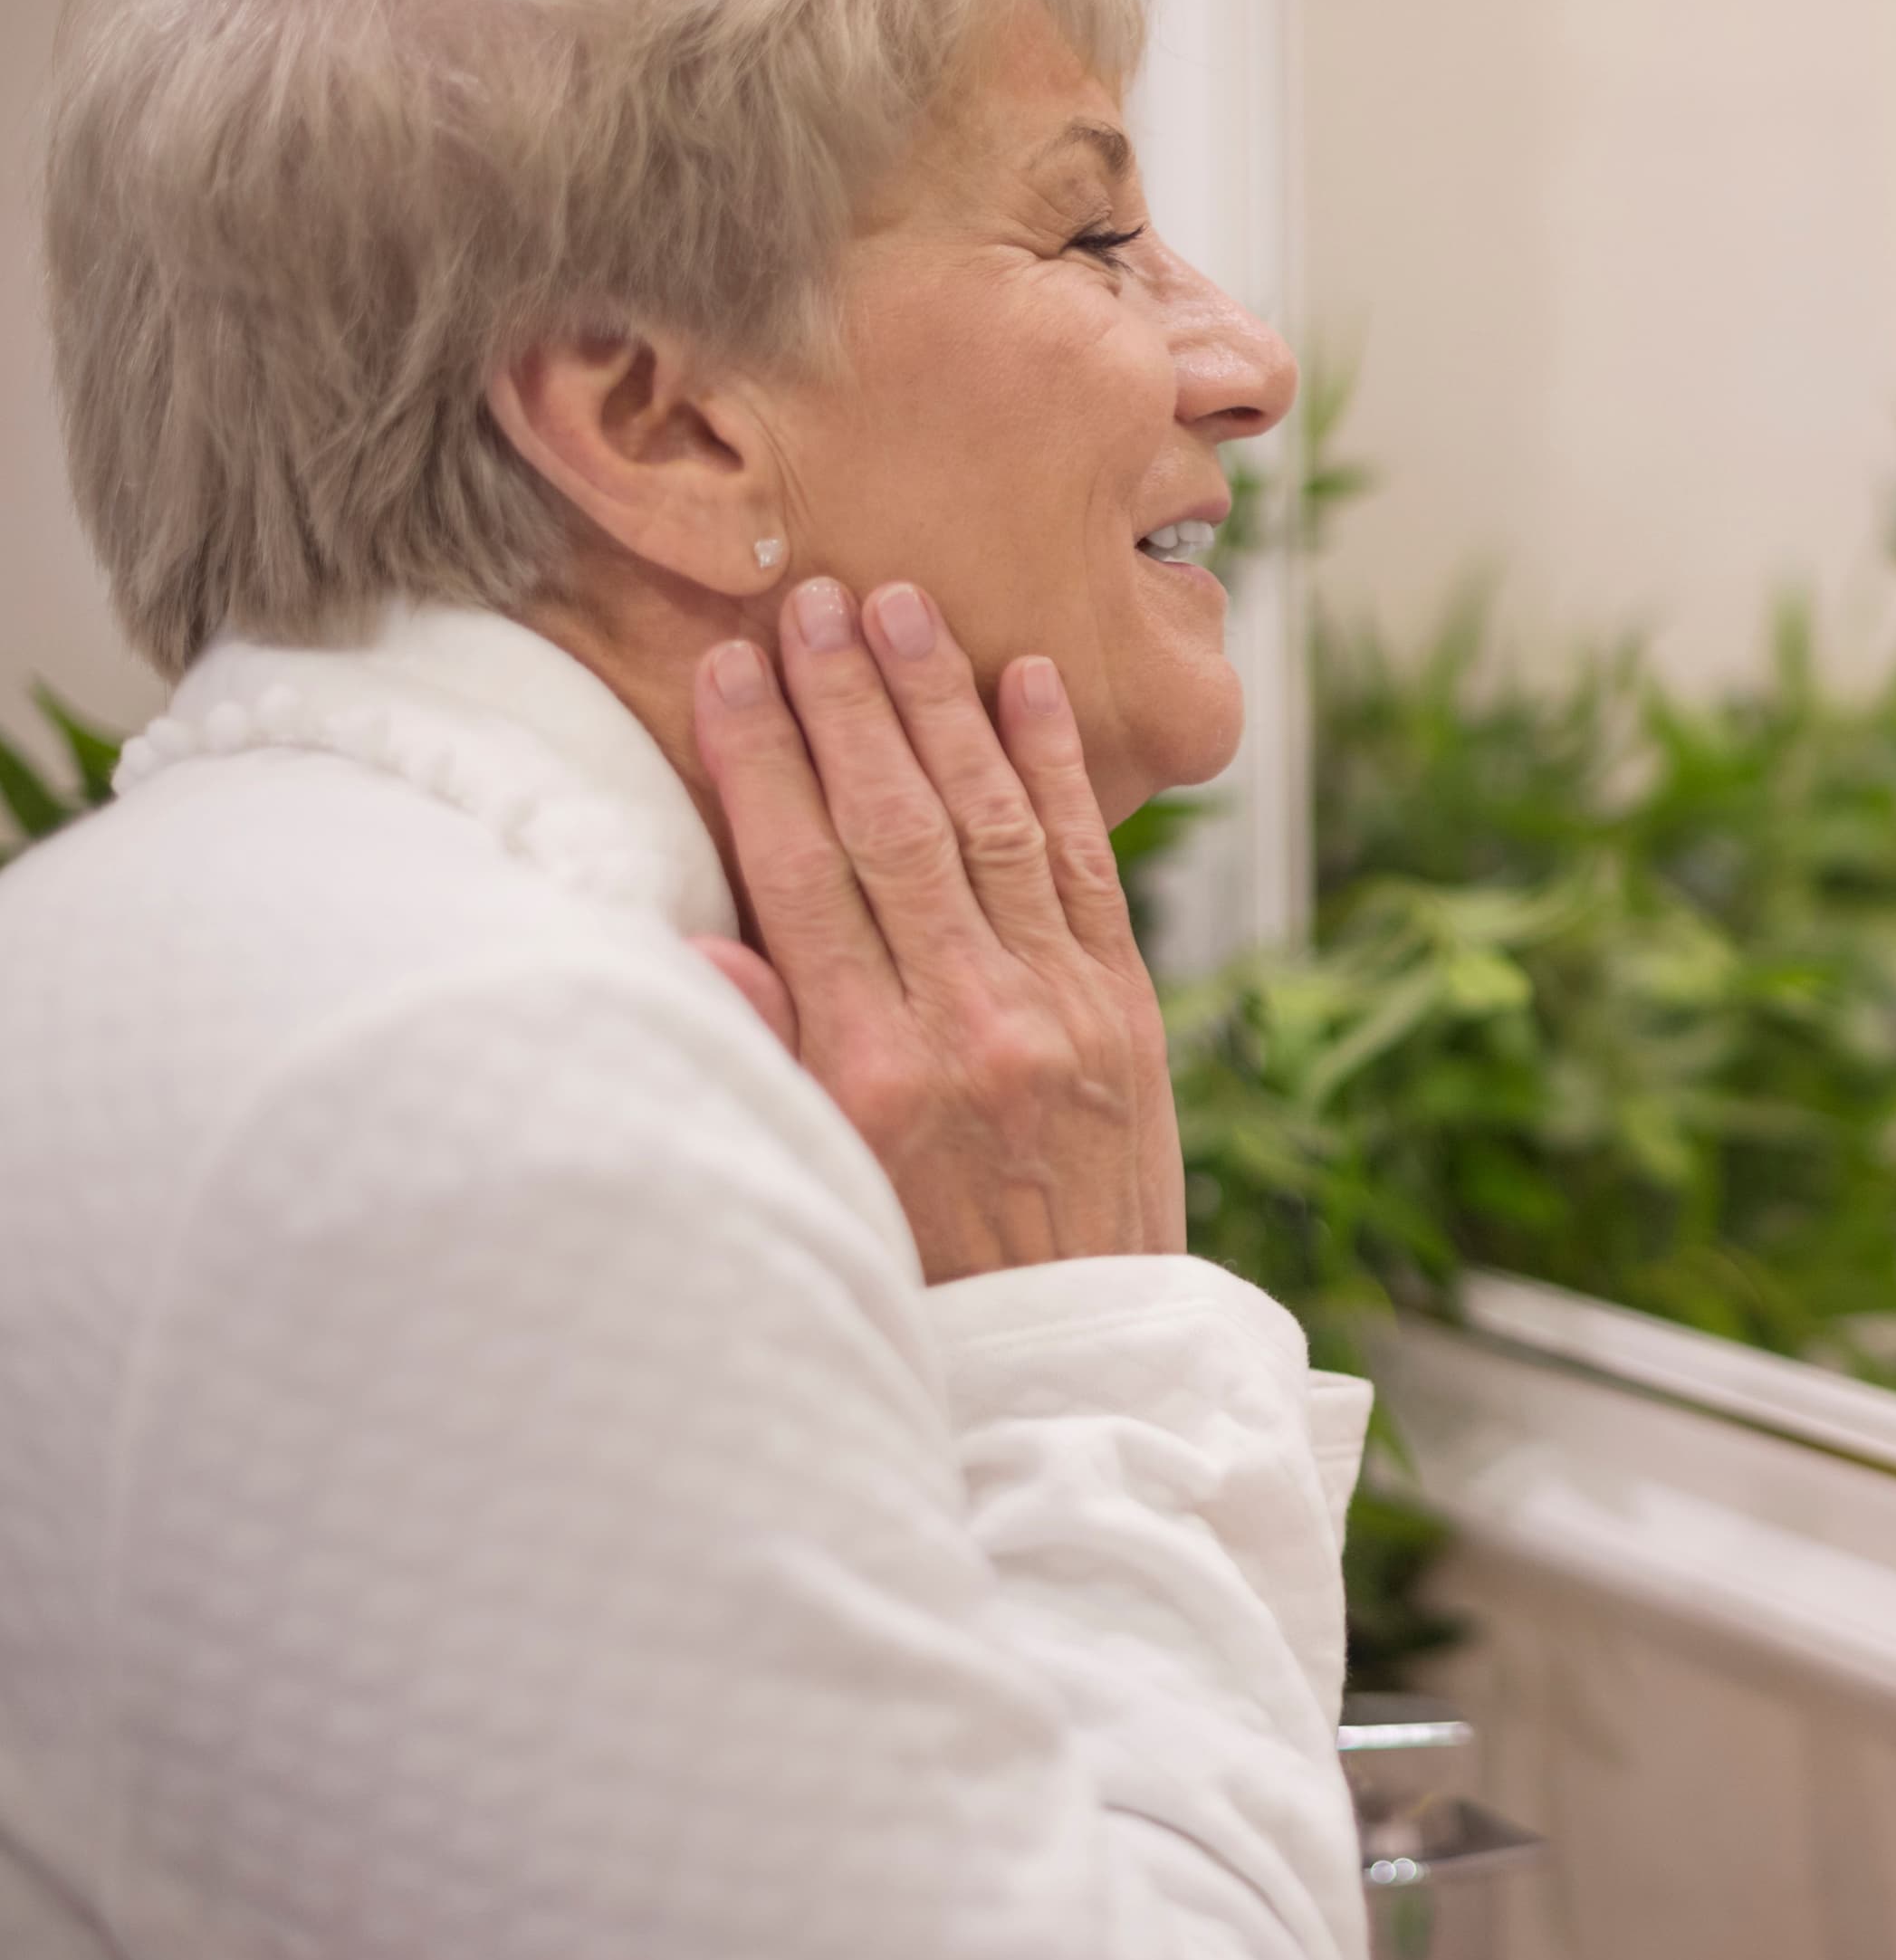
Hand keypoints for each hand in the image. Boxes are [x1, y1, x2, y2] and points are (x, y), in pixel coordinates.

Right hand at [689, 578, 1183, 1281]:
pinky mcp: (1130, 1013)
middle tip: (813, 599)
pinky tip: (1027, 685)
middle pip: (897, 824)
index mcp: (870, 1071)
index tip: (731, 666)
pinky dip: (1059, 769)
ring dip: (946, 705)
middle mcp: (970, 1027)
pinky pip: (1088, 867)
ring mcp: (1061, 1012)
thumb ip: (766, 1055)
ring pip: (994, 822)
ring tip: (903, 609)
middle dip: (851, 700)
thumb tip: (702, 937)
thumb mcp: (815, 1183)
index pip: (804, 873)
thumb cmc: (915, 1277)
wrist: (1069, 1361)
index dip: (764, 757)